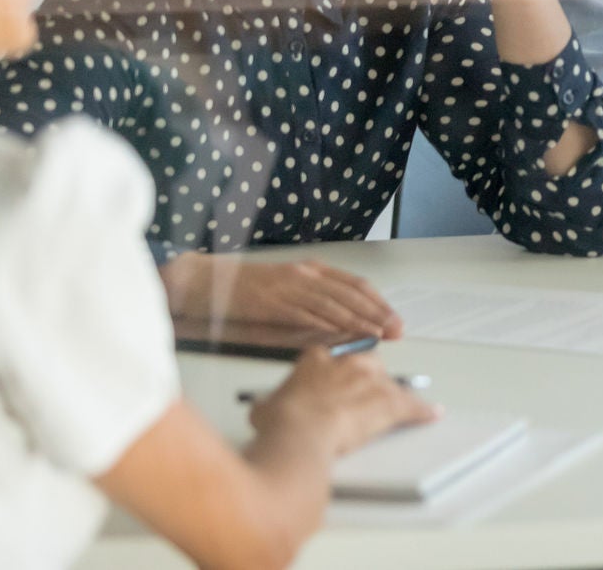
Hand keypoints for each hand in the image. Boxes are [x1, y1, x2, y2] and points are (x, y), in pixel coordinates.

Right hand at [163, 255, 403, 339]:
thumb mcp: (286, 290)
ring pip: (334, 303)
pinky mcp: (273, 302)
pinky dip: (328, 324)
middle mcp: (305, 274)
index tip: (394, 318)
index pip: (355, 284)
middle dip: (377, 312)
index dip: (377, 301)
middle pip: (350, 293)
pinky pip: (307, 313)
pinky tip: (343, 333)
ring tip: (379, 334)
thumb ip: (312, 302)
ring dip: (359, 320)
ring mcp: (290, 286)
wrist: (206, 282)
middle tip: (397, 330)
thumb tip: (340, 324)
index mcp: (311, 269)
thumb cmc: (246, 290)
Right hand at [248, 347, 437, 459]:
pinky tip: (431, 413)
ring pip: (391, 384)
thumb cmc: (282, 423)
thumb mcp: (264, 410)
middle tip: (360, 401)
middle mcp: (348, 363)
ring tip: (396, 409)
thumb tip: (261, 410)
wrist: (301, 433)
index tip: (334, 385)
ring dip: (393, 397)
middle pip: (367, 364)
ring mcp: (371, 380)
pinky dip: (422, 411)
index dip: (334, 376)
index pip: (332, 357)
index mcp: (317, 359)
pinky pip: (411, 405)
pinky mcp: (389, 401)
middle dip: (367, 381)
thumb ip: (267, 405)